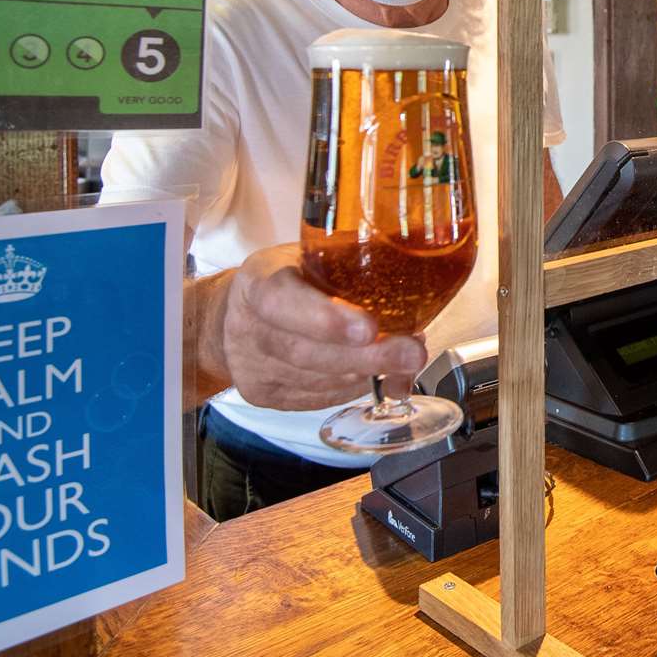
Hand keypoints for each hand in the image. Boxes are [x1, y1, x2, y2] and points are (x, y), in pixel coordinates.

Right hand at [214, 243, 425, 409]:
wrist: (237, 315)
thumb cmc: (290, 279)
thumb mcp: (310, 258)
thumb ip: (351, 271)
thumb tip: (419, 298)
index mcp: (257, 280)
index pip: (282, 301)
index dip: (325, 319)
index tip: (370, 328)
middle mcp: (247, 326)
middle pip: (305, 352)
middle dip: (366, 357)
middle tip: (412, 354)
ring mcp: (250, 366)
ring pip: (316, 380)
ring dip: (367, 373)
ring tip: (403, 359)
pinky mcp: (261, 395)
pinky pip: (317, 398)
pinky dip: (353, 388)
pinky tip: (375, 375)